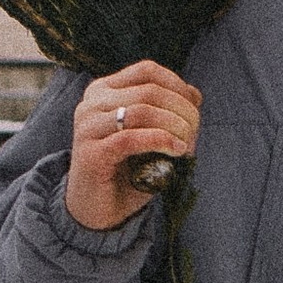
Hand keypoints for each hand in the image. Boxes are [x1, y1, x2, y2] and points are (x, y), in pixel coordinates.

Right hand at [65, 61, 201, 229]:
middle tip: (194, 133)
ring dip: (175, 126)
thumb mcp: (152, 135)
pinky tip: (177, 151)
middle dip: (182, 111)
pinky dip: (161, 141)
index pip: (147, 71)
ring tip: (187, 145)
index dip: (177, 86)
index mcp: (104, 90)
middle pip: (149, 91)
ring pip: (142, 111)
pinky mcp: (90, 153)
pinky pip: (131, 138)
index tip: (194, 110)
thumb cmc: (128, 171)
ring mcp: (87, 127)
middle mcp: (91, 103)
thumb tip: (195, 94)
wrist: (99, 212)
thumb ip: (169, 112)